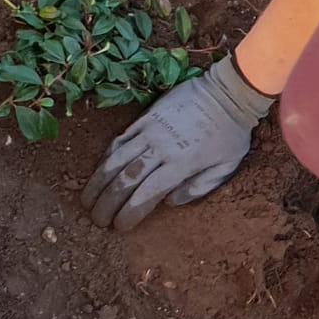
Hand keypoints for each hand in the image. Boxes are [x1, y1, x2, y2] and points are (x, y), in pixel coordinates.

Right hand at [81, 54, 273, 230]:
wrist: (229, 91)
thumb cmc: (232, 132)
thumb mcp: (227, 165)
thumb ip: (200, 187)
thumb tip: (170, 202)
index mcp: (182, 163)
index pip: (147, 194)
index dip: (129, 213)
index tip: (119, 227)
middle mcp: (161, 146)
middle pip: (126, 179)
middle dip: (107, 203)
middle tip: (97, 220)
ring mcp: (151, 129)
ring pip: (116, 158)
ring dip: (98, 182)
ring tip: (87, 200)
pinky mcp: (146, 115)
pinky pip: (121, 138)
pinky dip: (107, 155)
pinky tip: (100, 169)